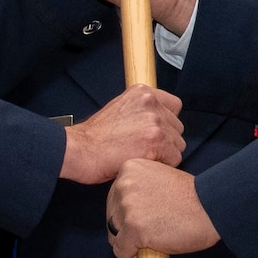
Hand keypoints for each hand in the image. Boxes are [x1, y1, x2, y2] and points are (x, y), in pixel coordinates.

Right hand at [60, 85, 183, 183]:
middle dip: (166, 140)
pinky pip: (174, 159)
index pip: (174, 105)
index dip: (167, 122)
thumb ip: (141, 110)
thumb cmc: (95, 137)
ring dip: (164, 153)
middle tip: (144, 147)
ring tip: (142, 155)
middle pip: (178, 127)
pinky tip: (143, 162)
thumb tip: (160, 120)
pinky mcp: (155, 142)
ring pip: (178, 144)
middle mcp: (151, 103)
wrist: (80, 150)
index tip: (155, 132)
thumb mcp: (120, 108)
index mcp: (142, 92)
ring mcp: (154, 122)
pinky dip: (162, 165)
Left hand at [105, 159, 219, 257]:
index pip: (115, 199)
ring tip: (152, 243)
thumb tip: (127, 210)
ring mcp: (127, 207)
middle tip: (150, 234)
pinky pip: (122, 252)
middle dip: (127, 230)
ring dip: (131, 244)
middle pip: (112, 218)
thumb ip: (140, 188)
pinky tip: (152, 252)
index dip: (128, 215)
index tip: (145, 220)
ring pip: (115, 237)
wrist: (212, 207)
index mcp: (129, 168)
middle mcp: (123, 184)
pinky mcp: (133, 228)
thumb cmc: (193, 197)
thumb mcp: (159, 178)